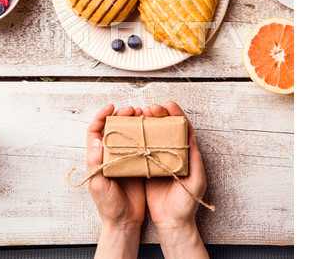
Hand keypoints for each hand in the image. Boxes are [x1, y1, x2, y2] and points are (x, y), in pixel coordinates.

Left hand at [86, 104, 145, 258]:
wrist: (124, 221)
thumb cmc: (108, 206)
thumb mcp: (98, 185)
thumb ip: (95, 164)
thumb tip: (96, 140)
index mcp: (97, 157)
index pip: (95, 130)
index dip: (101, 116)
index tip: (111, 107)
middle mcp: (110, 155)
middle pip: (113, 128)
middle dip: (121, 115)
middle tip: (133, 110)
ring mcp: (124, 158)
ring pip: (127, 133)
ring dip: (134, 122)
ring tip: (143, 116)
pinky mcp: (136, 163)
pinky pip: (139, 144)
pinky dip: (144, 134)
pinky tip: (152, 130)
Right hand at [143, 101, 208, 258]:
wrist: (171, 223)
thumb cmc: (186, 204)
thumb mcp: (196, 181)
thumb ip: (195, 161)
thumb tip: (192, 138)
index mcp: (186, 153)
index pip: (182, 128)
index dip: (176, 114)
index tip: (168, 104)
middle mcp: (172, 152)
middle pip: (167, 127)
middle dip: (160, 114)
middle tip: (151, 109)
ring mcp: (159, 158)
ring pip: (154, 134)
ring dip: (148, 122)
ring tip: (141, 114)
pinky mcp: (147, 166)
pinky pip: (142, 147)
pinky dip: (138, 136)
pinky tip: (131, 130)